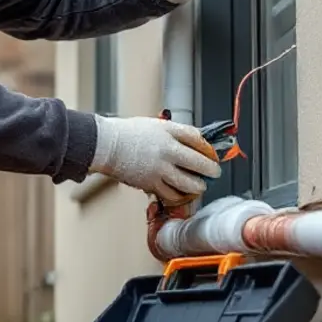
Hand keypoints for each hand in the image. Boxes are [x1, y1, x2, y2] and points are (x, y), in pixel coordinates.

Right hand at [89, 115, 221, 205]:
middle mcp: (167, 150)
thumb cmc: (127, 134)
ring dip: (198, 186)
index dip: (208, 148)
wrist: (106, 145)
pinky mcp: (150, 183)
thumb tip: (195, 141)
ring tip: (200, 186)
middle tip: (214, 172)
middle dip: (211, 170)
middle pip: (199, 162)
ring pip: (189, 183)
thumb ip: (174, 133)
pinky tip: (182, 193)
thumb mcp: (154, 125)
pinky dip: (179, 195)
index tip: (212, 153)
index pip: (198, 139)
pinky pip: (171, 194)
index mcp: (168, 131)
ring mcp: (160, 168)